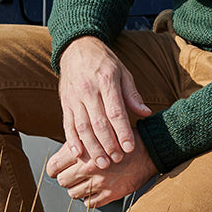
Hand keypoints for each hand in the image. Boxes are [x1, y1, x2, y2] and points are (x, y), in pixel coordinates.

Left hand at [46, 139, 157, 207]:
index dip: (54, 169)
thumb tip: (64, 154)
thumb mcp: (99, 133)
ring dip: (78, 189)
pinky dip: (90, 198)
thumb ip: (80, 143)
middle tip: (74, 175)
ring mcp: (99, 182)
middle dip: (67, 178)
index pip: (53, 166)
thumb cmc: (124, 140)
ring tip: (86, 182)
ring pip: (73, 194)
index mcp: (83, 151)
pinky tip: (96, 190)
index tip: (57, 170)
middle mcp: (88, 168)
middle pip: (62, 181)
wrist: (149, 150)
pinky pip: (89, 203)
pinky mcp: (110, 194)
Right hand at [58, 36, 150, 167]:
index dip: (122, 131)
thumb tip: (145, 113)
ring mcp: (74, 98)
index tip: (129, 148)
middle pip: (98, 122)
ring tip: (102, 162)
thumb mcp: (123, 72)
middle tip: (117, 159)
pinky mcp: (65, 103)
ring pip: (82, 127)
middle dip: (108, 144)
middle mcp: (88, 90)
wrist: (77, 48)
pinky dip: (72, 141)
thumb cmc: (104, 62)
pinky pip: (68, 124)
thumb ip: (132, 94)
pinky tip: (79, 154)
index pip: (115, 111)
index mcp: (106, 81)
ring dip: (92, 147)